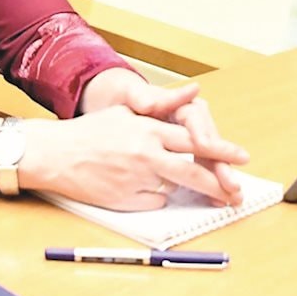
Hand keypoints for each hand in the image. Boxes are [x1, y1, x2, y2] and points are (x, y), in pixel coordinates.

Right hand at [81, 73, 247, 202]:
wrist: (55, 154)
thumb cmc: (89, 133)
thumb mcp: (126, 112)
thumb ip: (160, 108)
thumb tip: (194, 94)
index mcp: (148, 129)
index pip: (194, 140)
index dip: (221, 149)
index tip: (241, 156)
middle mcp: (146, 153)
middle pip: (194, 171)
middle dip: (221, 181)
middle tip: (239, 189)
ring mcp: (137, 179)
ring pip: (176, 188)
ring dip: (195, 193)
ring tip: (217, 199)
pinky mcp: (126, 199)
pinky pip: (155, 201)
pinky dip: (156, 196)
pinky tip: (146, 188)